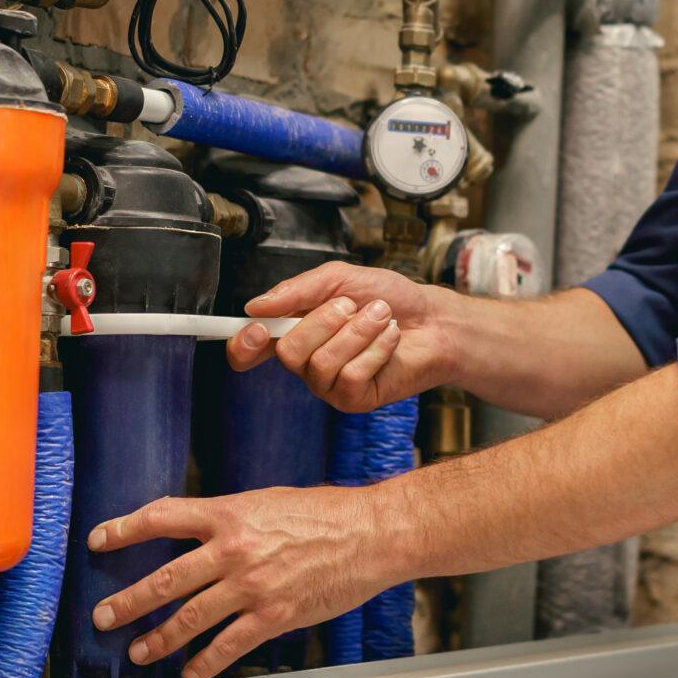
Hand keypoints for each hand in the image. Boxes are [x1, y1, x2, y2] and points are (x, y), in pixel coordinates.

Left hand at [89, 483, 413, 677]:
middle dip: (128, 601)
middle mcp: (233, 549)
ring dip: (159, 638)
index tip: (99, 539)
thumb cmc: (328, 514)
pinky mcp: (273, 615)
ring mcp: (251, 586)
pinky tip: (191, 671)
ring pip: (190, 617)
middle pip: (166, 578)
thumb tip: (203, 534)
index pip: (163, 517)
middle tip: (104, 616)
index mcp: (230, 514)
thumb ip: (232, 519)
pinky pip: (229, 644)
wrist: (372, 534)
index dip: (125, 529)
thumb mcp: (268, 502)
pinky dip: (206, 662)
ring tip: (139, 651)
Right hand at [226, 263, 462, 411]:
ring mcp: (329, 384)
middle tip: (353, 306)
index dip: (244, 345)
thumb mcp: (339, 278)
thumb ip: (296, 290)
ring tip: (381, 318)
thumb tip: (255, 306)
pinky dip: (375, 349)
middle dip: (324, 321)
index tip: (258, 328)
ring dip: (357, 331)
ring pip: (322, 363)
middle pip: (288, 352)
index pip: (250, 351)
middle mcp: (306, 361)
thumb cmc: (389, 297)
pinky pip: (350, 376)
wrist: (433, 318)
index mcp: (295, 331)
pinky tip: (391, 338)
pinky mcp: (354, 399)